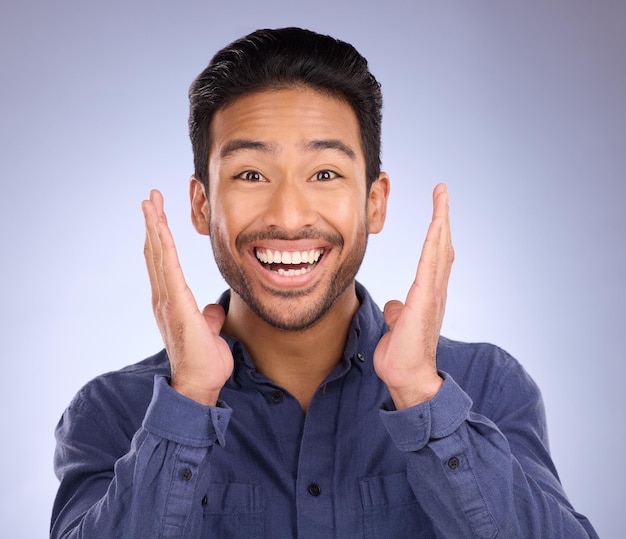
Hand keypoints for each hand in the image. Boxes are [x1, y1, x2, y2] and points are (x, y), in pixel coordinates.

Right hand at [142, 190, 232, 405]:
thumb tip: (212, 310)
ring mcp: (167, 299)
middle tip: (150, 197)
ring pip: (158, 254)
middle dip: (154, 223)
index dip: (160, 237)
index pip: (164, 262)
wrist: (199, 383)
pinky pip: (168, 267)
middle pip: (156, 252)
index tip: (159, 215)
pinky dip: (163, 244)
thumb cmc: (204, 362)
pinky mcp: (176, 303)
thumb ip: (208, 318)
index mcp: (172, 301)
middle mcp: (164, 297)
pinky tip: (159, 225)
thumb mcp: (210, 332)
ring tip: (150, 201)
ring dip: (154, 225)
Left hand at [373, 184, 453, 409]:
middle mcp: (435, 290)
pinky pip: (431, 264)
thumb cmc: (402, 355)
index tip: (438, 214)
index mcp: (427, 295)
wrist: (407, 376)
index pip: (434, 257)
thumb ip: (399, 312)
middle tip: (443, 192)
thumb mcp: (397, 327)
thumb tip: (396, 306)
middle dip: (442, 217)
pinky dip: (435, 242)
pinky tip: (437, 223)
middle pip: (441, 246)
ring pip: (439, 249)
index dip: (436, 234)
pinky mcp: (425, 299)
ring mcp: (432, 294)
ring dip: (441, 220)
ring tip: (442, 196)